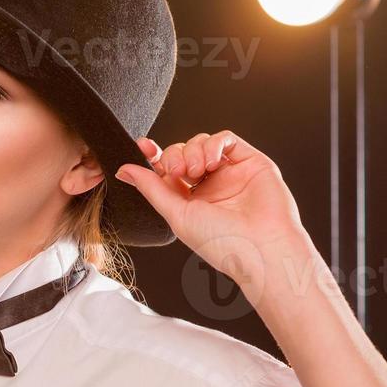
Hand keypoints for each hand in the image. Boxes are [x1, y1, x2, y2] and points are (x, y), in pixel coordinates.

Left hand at [115, 131, 308, 281]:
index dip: (154, 157)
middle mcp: (210, 186)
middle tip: (178, 170)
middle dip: (174, 156)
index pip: (168, 171)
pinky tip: (211, 161)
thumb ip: (151, 189)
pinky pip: (225, 139)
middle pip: (182, 153)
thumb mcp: (176, 215)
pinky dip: (213, 144)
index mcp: (191, 202)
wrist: (262, 247)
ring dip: (193, 150)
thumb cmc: (222, 242)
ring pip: (201, 143)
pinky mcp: (250, 162)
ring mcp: (230, 173)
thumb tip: (124, 170)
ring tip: (197, 170)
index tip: (144, 148)